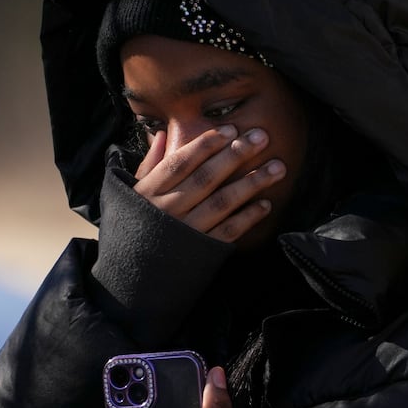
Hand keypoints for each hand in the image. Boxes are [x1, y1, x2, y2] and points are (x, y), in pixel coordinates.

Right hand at [131, 127, 283, 241]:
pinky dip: (248, 217)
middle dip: (236, 155)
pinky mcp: (201, 252)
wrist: (129, 278)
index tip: (230, 129)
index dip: (206, 144)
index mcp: (150, 192)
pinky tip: (266, 204)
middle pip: (206, 177)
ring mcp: (186, 231)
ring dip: (252, 183)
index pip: (180, 162)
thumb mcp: (129, 194)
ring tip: (277, 168)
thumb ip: (148, 165)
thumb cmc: (131, 228)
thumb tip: (161, 134)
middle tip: (262, 137)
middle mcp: (168, 210)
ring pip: (222, 202)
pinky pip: (228, 231)